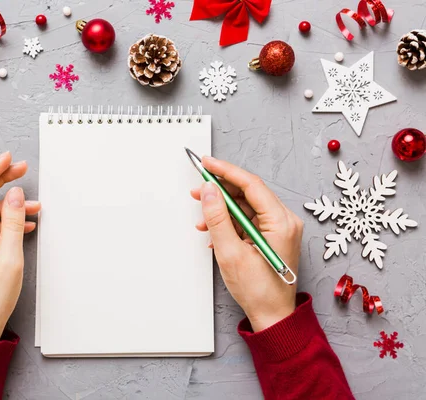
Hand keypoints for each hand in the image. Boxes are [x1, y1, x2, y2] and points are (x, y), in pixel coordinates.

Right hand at [191, 156, 302, 331]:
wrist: (271, 315)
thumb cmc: (258, 290)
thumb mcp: (230, 252)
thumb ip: (217, 218)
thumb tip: (208, 191)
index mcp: (281, 222)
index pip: (251, 184)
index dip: (226, 171)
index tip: (206, 163)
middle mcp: (284, 221)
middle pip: (248, 193)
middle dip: (220, 191)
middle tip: (197, 190)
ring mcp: (278, 229)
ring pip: (245, 207)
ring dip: (222, 210)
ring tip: (202, 219)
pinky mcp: (271, 236)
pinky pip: (247, 220)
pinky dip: (229, 223)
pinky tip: (213, 233)